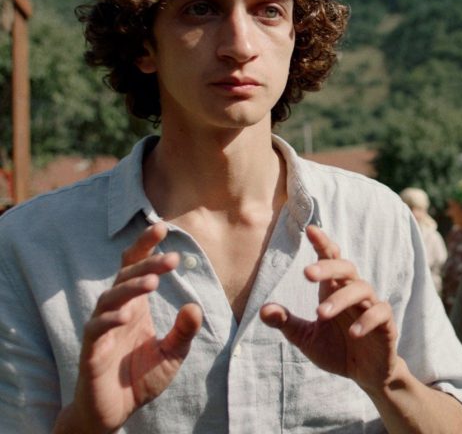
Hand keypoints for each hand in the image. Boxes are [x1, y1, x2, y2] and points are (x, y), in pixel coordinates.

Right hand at [56, 223, 202, 432]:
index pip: (137, 268)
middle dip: (147, 264)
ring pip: (110, 298)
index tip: (163, 227)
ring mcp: (101, 330)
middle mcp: (116, 312)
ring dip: (131, 288)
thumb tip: (194, 306)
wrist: (115, 411)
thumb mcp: (172, 354)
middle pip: (125, 277)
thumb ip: (184, 331)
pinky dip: (109, 320)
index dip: (146, 247)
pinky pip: (95, 330)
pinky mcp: (90, 351)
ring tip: (153, 282)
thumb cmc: (140, 378)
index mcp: (135, 307)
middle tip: (171, 258)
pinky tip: (125, 316)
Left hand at [260, 225, 399, 392]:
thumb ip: (287, 323)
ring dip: (340, 299)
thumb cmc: (337, 350)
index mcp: (334, 291)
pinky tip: (353, 332)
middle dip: (328, 266)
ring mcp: (371, 307)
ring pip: (361, 289)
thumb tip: (262, 310)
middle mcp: (353, 294)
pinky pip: (380, 313)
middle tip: (306, 273)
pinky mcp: (386, 324)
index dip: (322, 243)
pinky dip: (367, 320)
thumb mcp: (306, 339)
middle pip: (346, 268)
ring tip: (320, 314)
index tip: (310, 229)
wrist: (366, 374)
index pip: (330, 260)